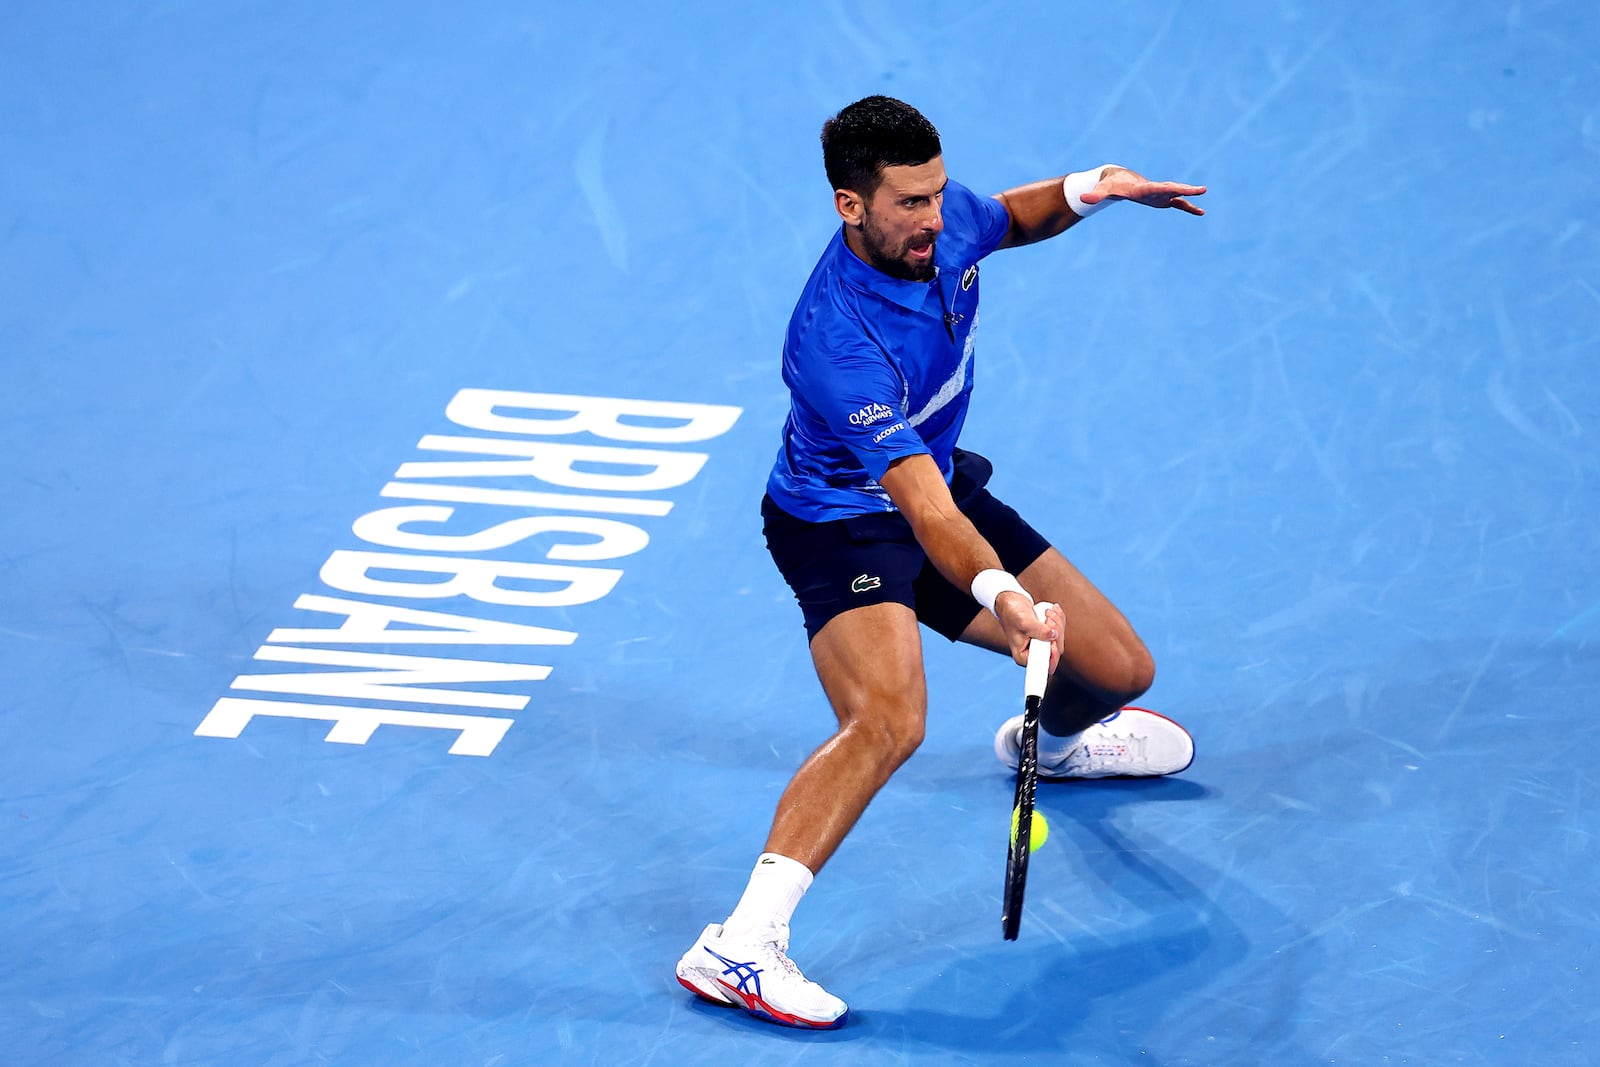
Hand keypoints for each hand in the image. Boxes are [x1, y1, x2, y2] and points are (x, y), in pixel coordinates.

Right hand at [995, 592, 1063, 671]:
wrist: (1011, 602)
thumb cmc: (1012, 614)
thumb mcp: (1024, 622)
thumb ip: (1040, 631)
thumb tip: (1054, 635)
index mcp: (1023, 656)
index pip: (1044, 666)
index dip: (1052, 655)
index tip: (1052, 642)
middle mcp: (1033, 653)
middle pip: (1056, 650)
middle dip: (1056, 632)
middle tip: (1048, 619)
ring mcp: (1041, 644)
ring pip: (1059, 639)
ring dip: (1058, 623)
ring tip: (1048, 612)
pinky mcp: (1047, 635)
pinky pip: (1060, 630)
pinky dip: (1059, 619)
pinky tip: (1052, 610)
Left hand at [1082, 167, 1205, 215]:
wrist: (1117, 179)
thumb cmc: (1109, 185)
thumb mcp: (1102, 191)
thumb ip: (1094, 195)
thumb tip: (1082, 199)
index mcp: (1142, 188)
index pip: (1155, 188)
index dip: (1164, 189)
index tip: (1175, 189)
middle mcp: (1154, 190)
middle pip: (1171, 189)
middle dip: (1185, 190)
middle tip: (1200, 189)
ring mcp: (1159, 194)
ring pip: (1177, 195)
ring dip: (1190, 197)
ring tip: (1204, 198)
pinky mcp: (1161, 199)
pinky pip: (1177, 204)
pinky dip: (1188, 207)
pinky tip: (1200, 212)